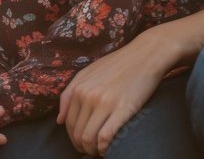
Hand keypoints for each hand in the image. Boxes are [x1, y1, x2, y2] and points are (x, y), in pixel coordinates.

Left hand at [58, 33, 168, 155]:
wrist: (144, 55)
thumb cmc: (117, 64)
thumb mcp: (88, 72)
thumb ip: (69, 94)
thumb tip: (59, 121)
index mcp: (79, 87)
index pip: (69, 123)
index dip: (74, 138)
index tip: (83, 142)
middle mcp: (88, 95)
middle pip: (78, 133)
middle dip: (83, 147)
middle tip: (92, 150)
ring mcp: (105, 102)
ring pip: (89, 138)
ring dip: (93, 151)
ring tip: (100, 151)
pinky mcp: (122, 109)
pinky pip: (105, 137)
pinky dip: (104, 148)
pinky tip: (109, 149)